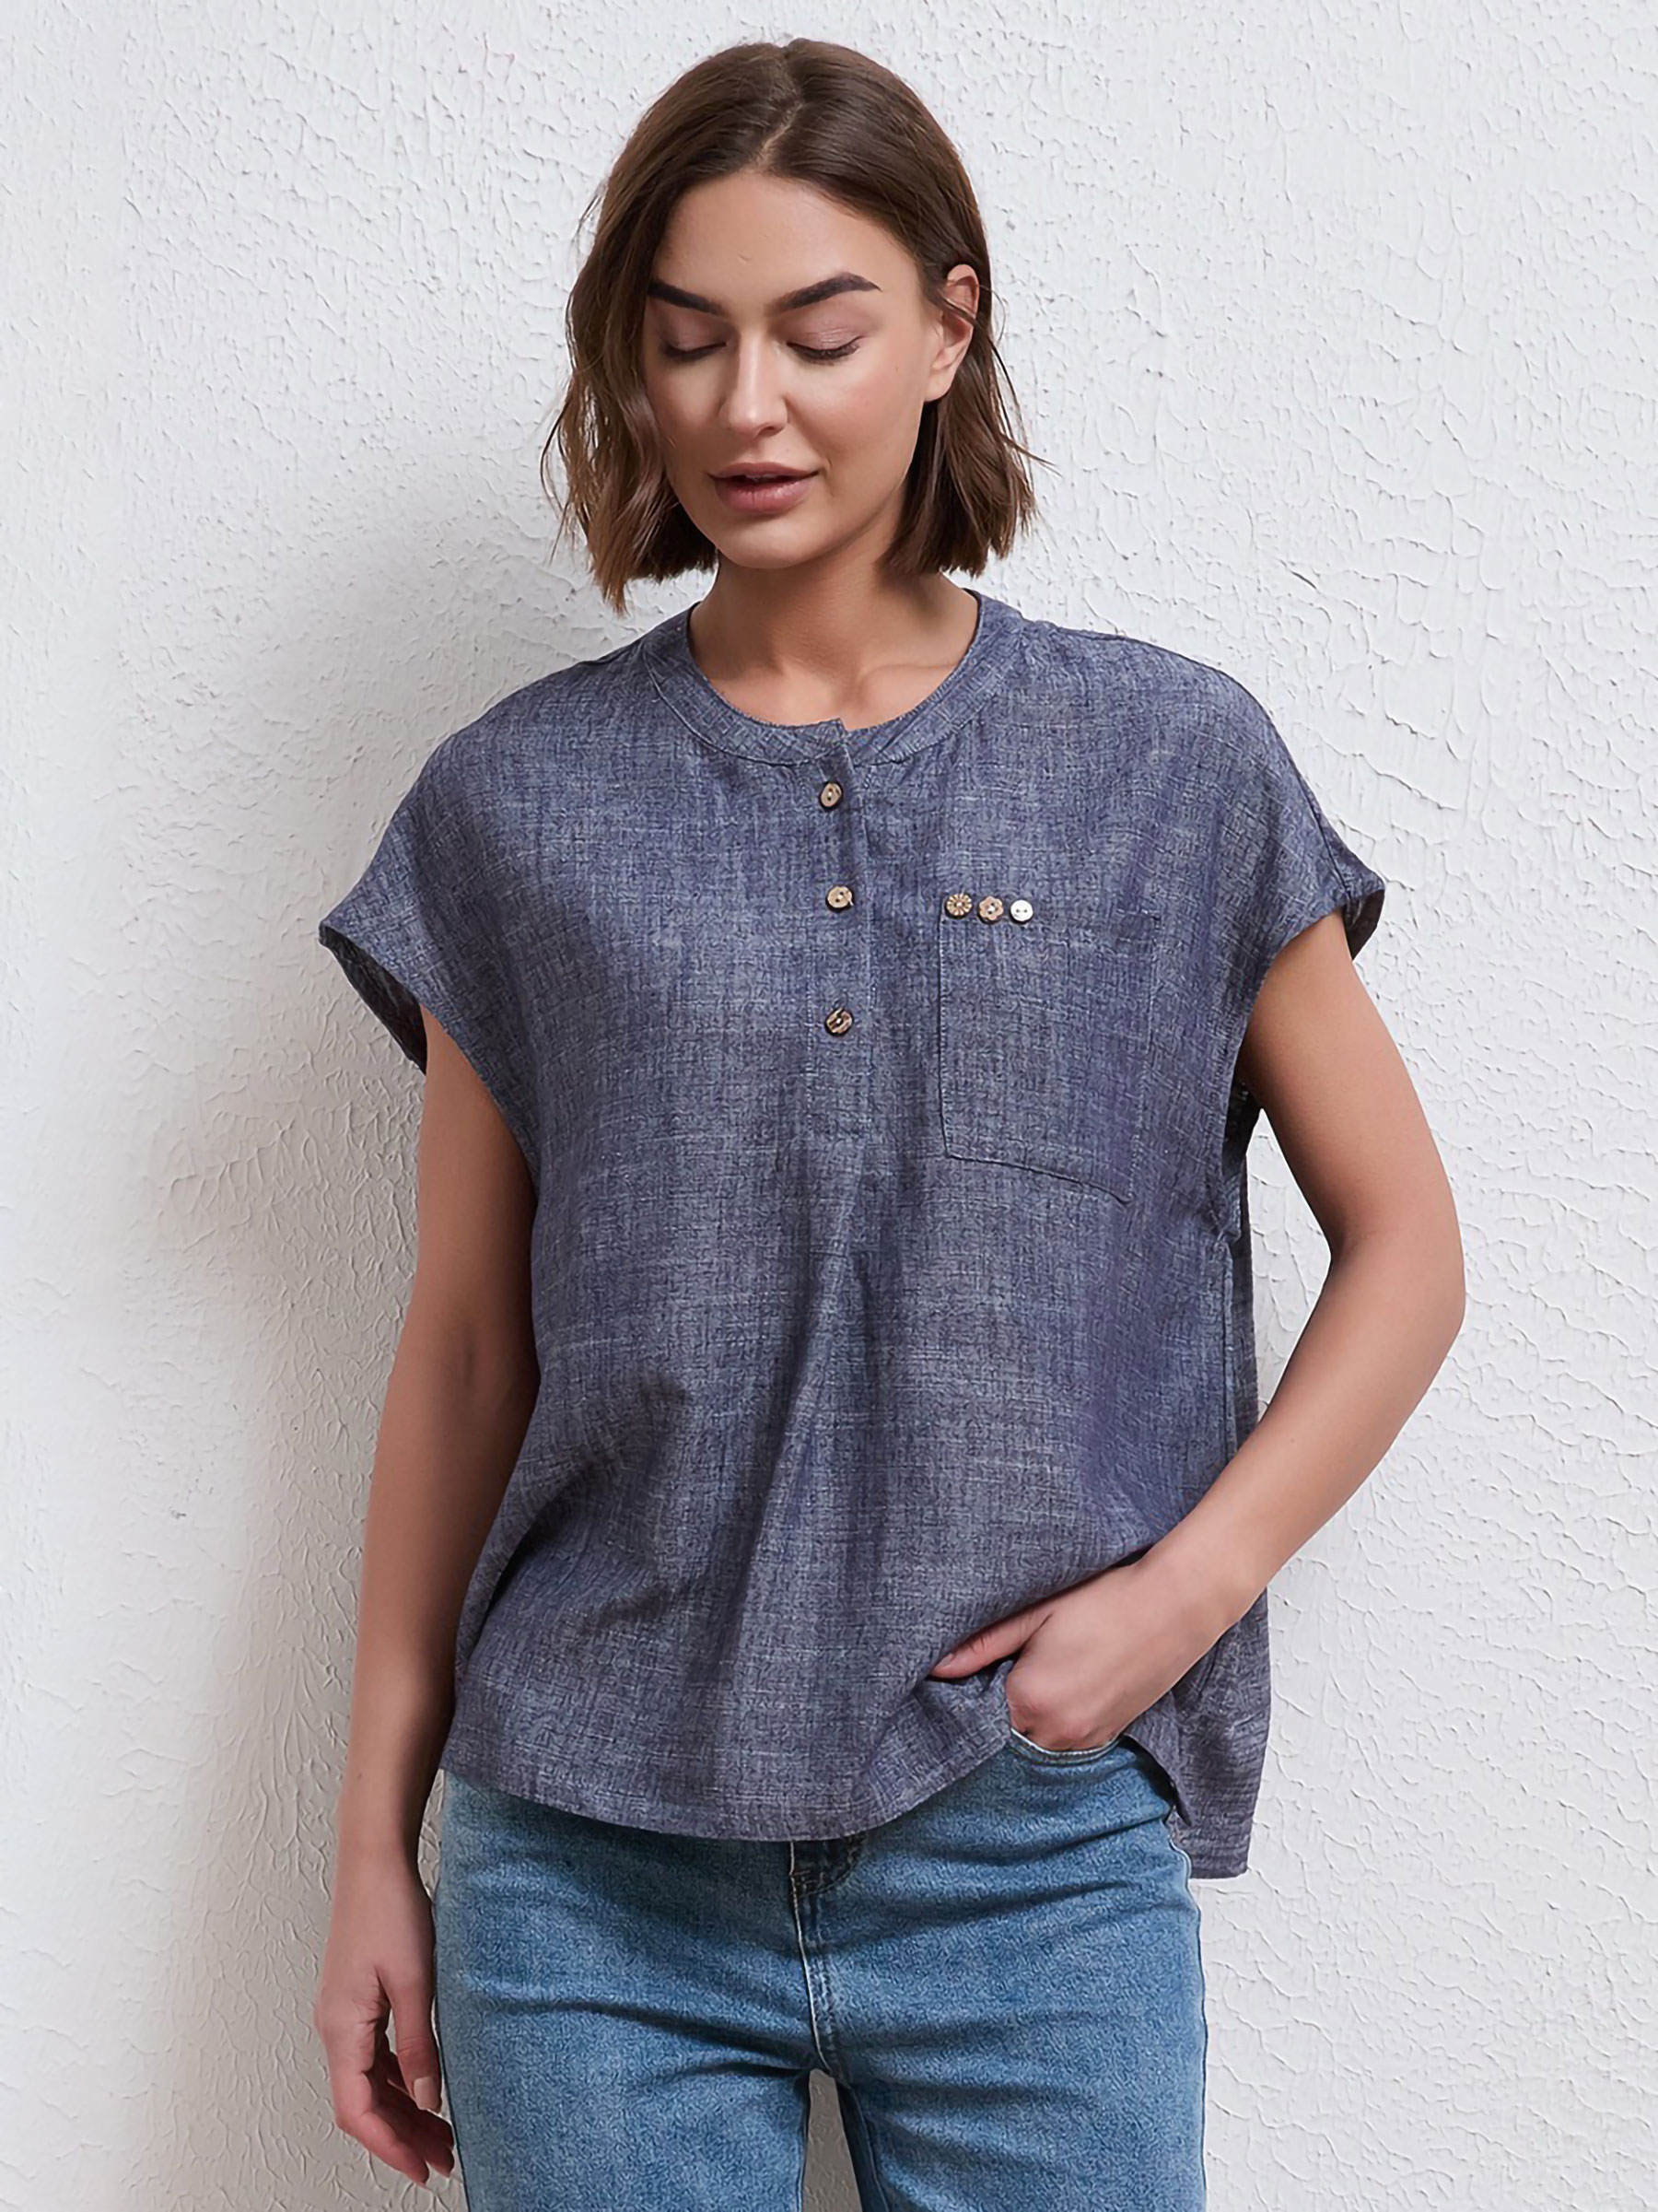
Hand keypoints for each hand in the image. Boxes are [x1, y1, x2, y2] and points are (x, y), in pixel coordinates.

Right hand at [313, 1842, 454, 2189]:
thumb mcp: (415, 1983)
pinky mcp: (355, 1999)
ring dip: (402, 2109)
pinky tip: (424, 2085)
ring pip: (368, 2081)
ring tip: (441, 2130)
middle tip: (442, 2157)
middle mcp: (335, 2027)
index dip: (390, 2146)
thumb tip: (428, 2099)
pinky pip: (372, 2056)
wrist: (374, 1860)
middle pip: (363, 2102)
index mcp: (342, 2029)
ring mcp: (343, 2014)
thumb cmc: (389, 1909)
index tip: (422, 2167)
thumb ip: (420, 2046)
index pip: (358, 2111)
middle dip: (401, 2135)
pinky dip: (397, 2079)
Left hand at [927, 1553, 1232, 1750]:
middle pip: (1005, 1737)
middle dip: (996, 1713)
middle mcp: (1057, 1732)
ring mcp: (1087, 1740)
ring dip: (1027, 1721)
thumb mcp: (1036, 1612)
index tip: (966, 1681)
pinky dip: (1054, 1724)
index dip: (967, 1702)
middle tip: (1000, 1673)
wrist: (1175, 1604)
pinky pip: (1065, 1743)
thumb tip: (936, 1668)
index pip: (976, 1721)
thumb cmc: (1105, 1599)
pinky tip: (1062, 1687)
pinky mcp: (1109, 1736)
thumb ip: (983, 1644)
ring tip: (1035, 1677)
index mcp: (1031, 1699)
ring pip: (1035, 1743)